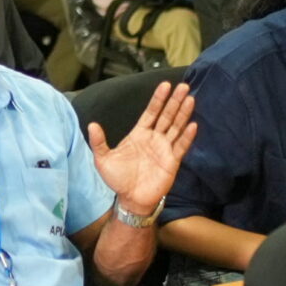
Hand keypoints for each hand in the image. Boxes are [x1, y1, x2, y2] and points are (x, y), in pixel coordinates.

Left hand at [88, 81, 196, 214]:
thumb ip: (99, 142)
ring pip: (176, 127)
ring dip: (183, 113)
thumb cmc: (118, 179)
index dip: (158, 99)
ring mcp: (164, 149)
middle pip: (166, 116)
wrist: (130, 199)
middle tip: (183, 86)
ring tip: (190, 99)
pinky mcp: (172, 161)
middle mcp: (154, 138)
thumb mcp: (103, 159)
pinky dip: (187, 136)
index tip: (165, 85)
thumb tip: (92, 125)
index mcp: (139, 134)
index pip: (151, 112)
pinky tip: (193, 125)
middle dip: (174, 101)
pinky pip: (181, 146)